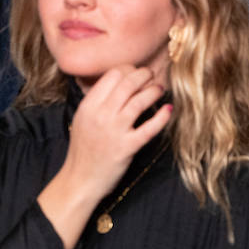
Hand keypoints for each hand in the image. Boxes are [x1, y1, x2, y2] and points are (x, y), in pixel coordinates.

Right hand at [36, 65, 170, 248]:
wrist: (80, 179)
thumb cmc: (83, 149)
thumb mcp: (82, 118)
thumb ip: (97, 101)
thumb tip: (118, 83)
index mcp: (88, 106)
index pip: (111, 76)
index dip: (127, 70)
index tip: (135, 73)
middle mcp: (101, 115)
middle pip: (127, 84)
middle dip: (143, 75)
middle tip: (151, 75)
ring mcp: (114, 131)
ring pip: (139, 101)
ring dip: (153, 91)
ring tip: (160, 89)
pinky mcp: (127, 147)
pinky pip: (149, 128)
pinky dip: (162, 117)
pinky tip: (168, 110)